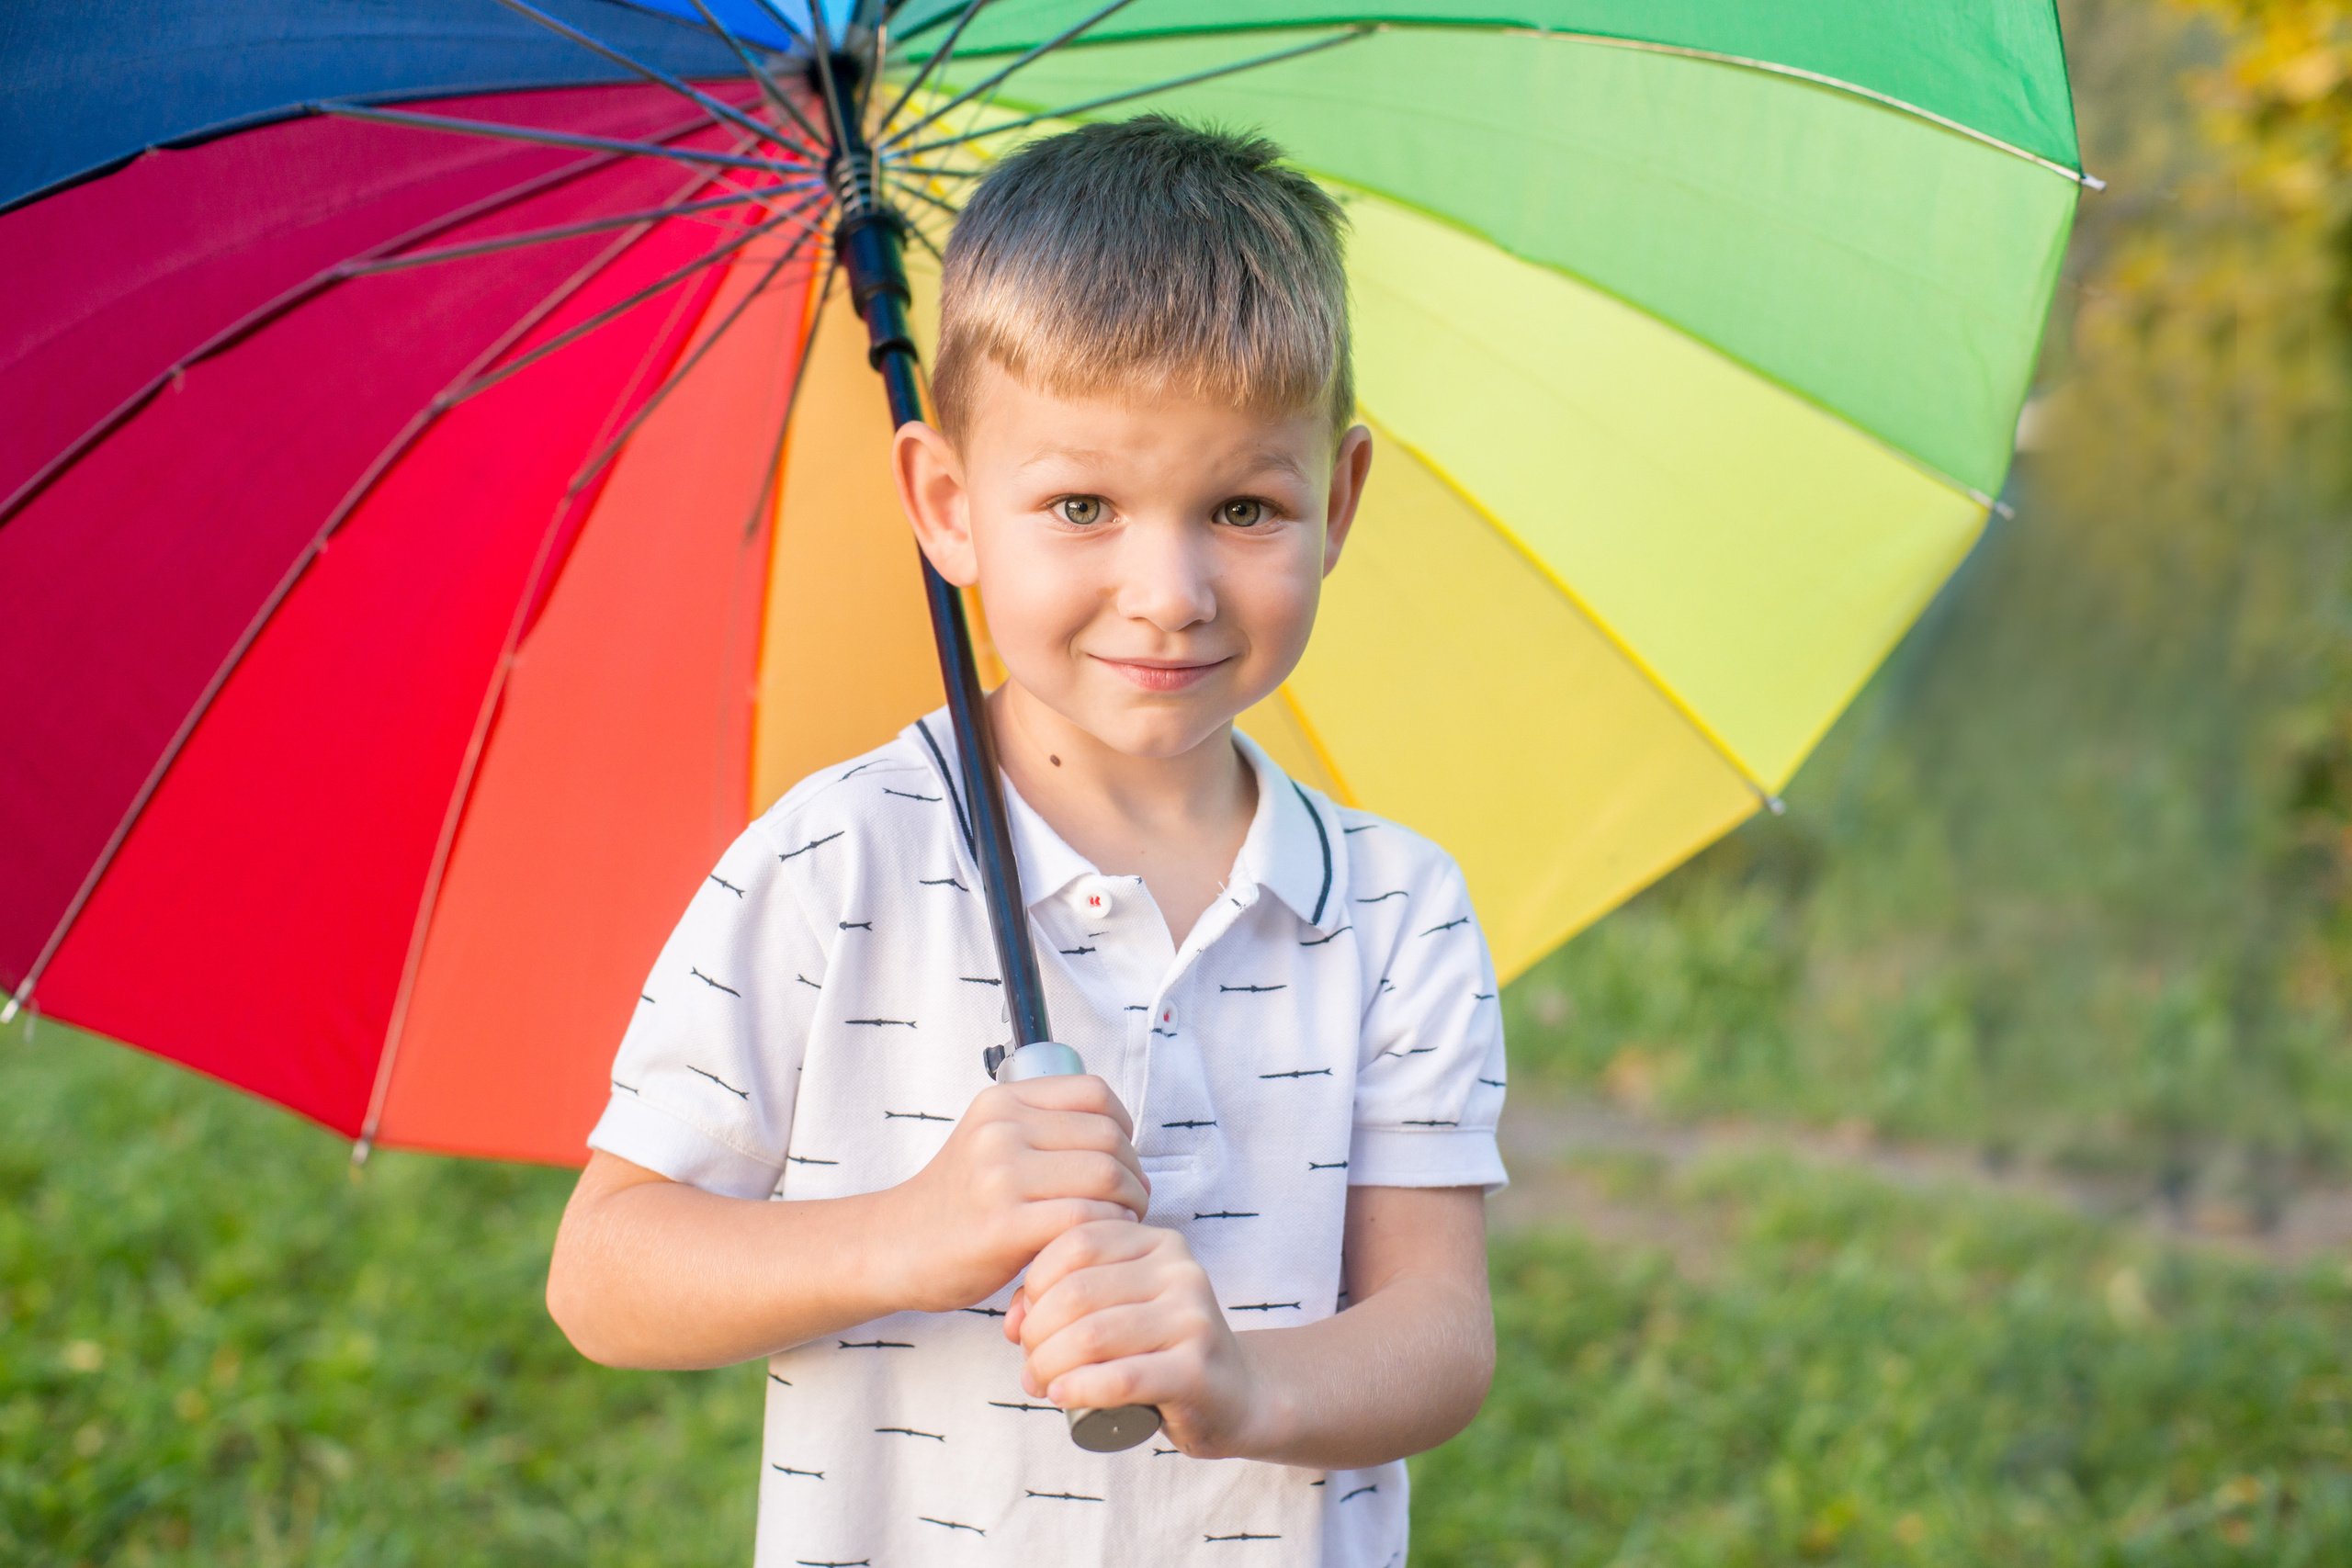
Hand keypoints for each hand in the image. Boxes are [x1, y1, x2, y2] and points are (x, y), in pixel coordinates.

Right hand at [875, 1076, 1149, 1313]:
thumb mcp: (992, 1141)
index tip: (1120, 1159)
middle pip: (1108, 1138)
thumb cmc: (958, 1202)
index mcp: (1002, 1101)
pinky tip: (1093, 1246)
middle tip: (1128, 1203)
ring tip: (1116, 1225)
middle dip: (1133, 1174)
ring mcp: (1000, 1177)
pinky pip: (1085, 1219)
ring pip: (1105, 1177)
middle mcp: (1000, 1130)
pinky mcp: (1003, 1226)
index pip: (1095, 1093)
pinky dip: (1105, 1232)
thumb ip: (1046, 1129)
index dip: (1123, 1127)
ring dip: (1128, 1205)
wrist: (893, 1246)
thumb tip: (1125, 1144)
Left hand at [1004, 1221, 1280, 1458]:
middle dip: (1036, 1332)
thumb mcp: (1117, 1309)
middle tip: (1030, 1364)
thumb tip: (1012, 1320)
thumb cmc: (1158, 1351)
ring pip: (1092, 1335)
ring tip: (1040, 1383)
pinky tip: (1062, 1396)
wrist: (1233, 1397)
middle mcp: (1180, 1271)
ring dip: (1049, 1364)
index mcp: (1158, 1243)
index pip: (1077, 1241)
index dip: (1036, 1281)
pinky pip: (1121, 1378)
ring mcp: (1193, 1318)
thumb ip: (1063, 1299)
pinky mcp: (1196, 1370)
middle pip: (1078, 1291)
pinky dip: (1079, 1388)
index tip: (1025, 1320)